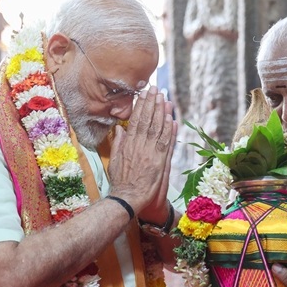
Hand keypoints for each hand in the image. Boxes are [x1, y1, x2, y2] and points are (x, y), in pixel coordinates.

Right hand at [109, 89, 178, 215]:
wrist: (127, 197)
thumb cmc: (120, 181)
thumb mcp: (115, 159)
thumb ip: (118, 142)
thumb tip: (119, 128)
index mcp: (128, 143)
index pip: (136, 120)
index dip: (141, 105)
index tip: (145, 93)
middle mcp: (140, 145)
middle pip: (147, 120)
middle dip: (152, 103)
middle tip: (156, 89)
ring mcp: (150, 153)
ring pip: (157, 129)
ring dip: (162, 112)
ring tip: (165, 98)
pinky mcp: (159, 162)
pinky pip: (165, 143)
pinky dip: (169, 131)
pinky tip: (172, 119)